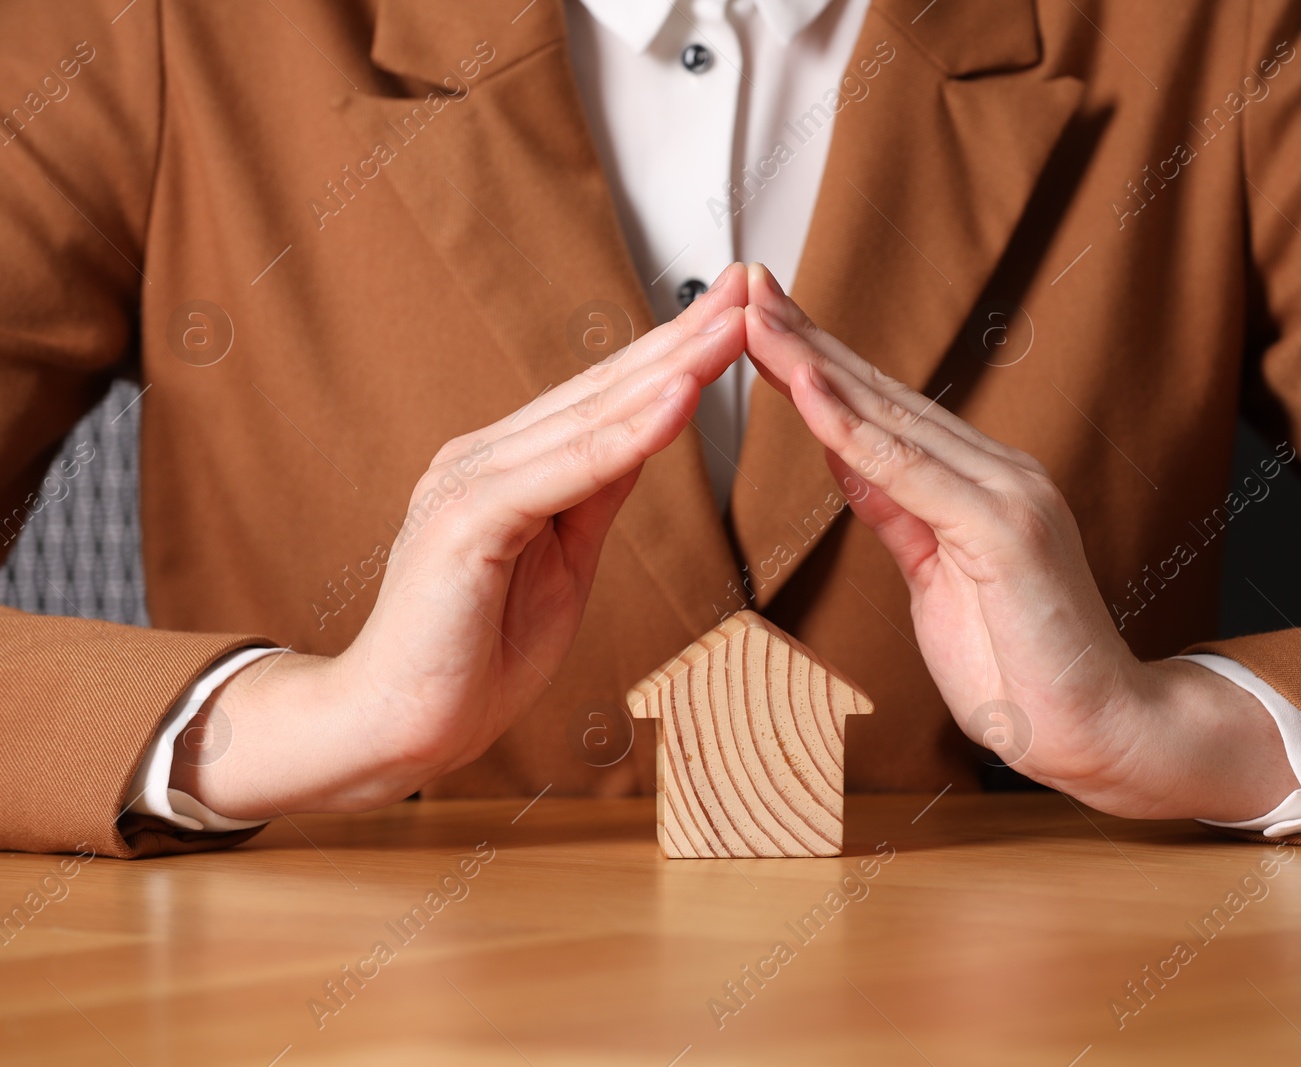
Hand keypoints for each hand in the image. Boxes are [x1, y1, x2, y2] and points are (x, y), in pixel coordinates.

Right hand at [171, 264, 750, 817]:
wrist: (396, 726)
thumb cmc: (474, 652)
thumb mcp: (562, 560)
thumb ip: (595, 492)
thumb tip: (648, 433)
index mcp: (506, 465)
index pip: (605, 399)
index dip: (672, 356)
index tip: (734, 317)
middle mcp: (485, 456)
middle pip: (602, 389)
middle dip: (682, 339)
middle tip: (750, 289)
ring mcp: (471, 481)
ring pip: (589, 416)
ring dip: (669, 369)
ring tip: (731, 327)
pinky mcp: (467, 519)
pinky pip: (563, 470)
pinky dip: (626, 435)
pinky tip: (678, 399)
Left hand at [741, 265, 1297, 821]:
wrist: (1098, 730)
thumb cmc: (1019, 665)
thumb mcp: (936, 577)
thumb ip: (899, 512)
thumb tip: (849, 458)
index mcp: (980, 482)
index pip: (883, 411)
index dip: (820, 365)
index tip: (763, 325)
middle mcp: (997, 471)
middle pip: (882, 396)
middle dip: (807, 343)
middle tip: (744, 289)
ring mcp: (1006, 494)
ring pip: (890, 418)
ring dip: (815, 366)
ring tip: (757, 319)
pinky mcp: (1004, 529)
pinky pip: (910, 473)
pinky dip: (853, 431)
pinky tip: (808, 390)